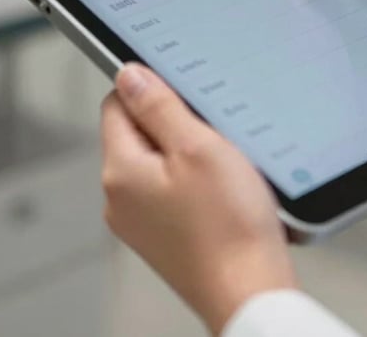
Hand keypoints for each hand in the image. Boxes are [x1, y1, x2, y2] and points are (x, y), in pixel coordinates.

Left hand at [100, 64, 296, 334]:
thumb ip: (158, 106)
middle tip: (212, 135)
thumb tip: (128, 75)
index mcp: (119, 171)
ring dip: (187, 151)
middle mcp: (119, 198)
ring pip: (157, 159)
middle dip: (174, 123)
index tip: (185, 96)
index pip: (116, 104)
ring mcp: (139, 220)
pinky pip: (170, 187)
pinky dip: (194, 180)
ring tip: (221, 166)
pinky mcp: (162, 234)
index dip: (151, 90)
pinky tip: (221, 190)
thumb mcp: (196, 146)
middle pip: (137, 132)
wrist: (250, 290)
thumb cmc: (229, 224)